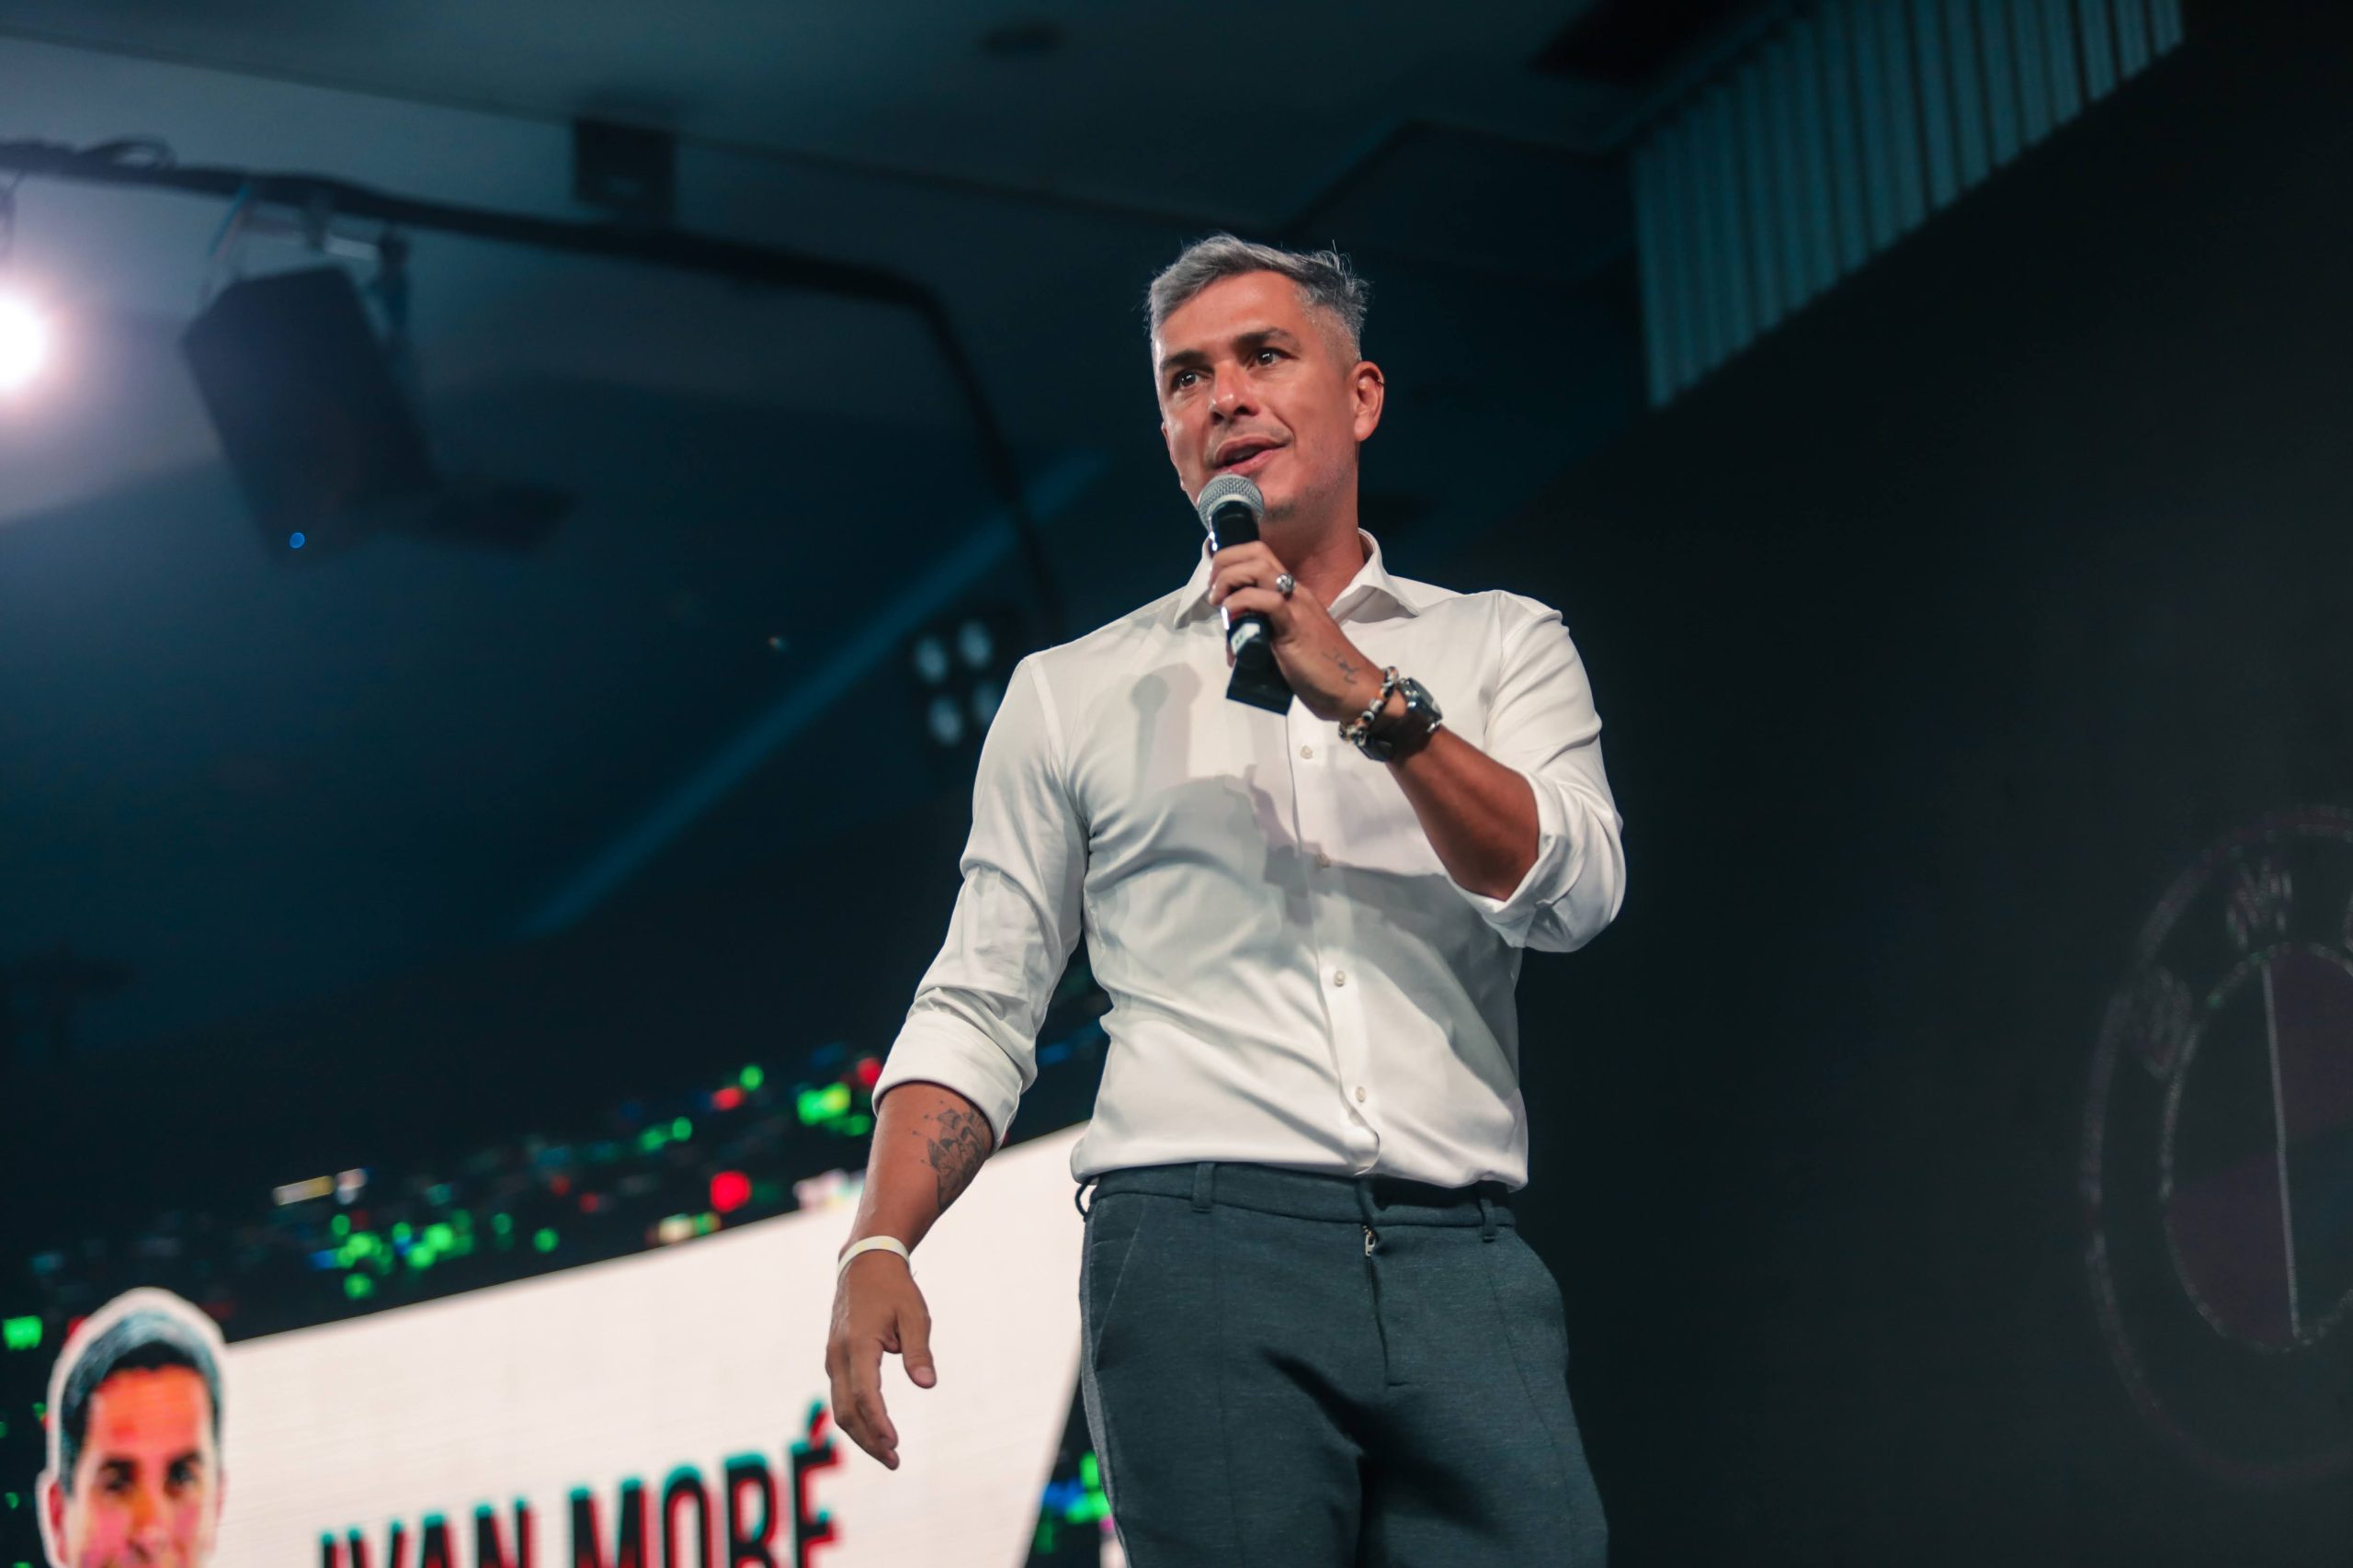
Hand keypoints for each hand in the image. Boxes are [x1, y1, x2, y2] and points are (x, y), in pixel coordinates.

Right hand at [825, 1249, 935, 1470]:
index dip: (878, 1422)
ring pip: (840, 1407)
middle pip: (847, 1410)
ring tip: (888, 1453)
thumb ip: (919, 1351)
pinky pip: (840, 1396)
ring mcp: (833, 1358)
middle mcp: (838, 1355)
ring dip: (861, 1434)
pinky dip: (855, 1417)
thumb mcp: (914, 1315)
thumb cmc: (894, 1289)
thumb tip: (927, 1384)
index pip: (864, 1393)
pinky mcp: (835, 1360)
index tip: (894, 1443)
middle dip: (869, 1440)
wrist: (863, 1264)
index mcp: (858, 1344)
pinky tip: (874, 1430)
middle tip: (895, 1461)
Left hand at [1207, 542, 1384, 721]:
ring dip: (1229, 578)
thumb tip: (1233, 642)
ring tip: (1218, 602)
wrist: (1354, 689)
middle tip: (1213, 591)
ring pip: (1259, 567)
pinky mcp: (1295, 627)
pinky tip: (1232, 618)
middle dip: (1224, 562)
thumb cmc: (1323, 671)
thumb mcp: (1286, 643)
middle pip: (1256, 552)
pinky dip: (1242, 603)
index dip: (1231, 559)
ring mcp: (1297, 607)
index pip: (1260, 556)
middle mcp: (1295, 592)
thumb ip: (1262, 634)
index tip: (1214, 583)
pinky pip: (1268, 602)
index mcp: (1293, 593)